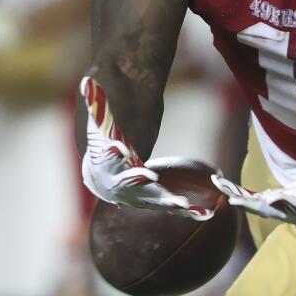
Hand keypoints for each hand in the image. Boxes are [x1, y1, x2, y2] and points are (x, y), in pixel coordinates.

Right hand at [79, 77, 211, 219]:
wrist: (102, 177)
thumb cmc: (104, 146)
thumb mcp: (101, 124)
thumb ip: (97, 104)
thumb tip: (88, 80)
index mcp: (107, 164)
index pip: (109, 157)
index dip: (115, 152)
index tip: (122, 148)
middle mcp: (121, 185)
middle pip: (130, 183)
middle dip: (139, 181)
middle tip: (151, 178)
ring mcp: (138, 196)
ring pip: (154, 200)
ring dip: (170, 202)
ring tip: (186, 204)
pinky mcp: (155, 202)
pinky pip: (171, 207)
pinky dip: (188, 211)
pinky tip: (207, 214)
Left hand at [213, 147, 295, 230]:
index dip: (292, 204)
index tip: (280, 198)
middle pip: (274, 211)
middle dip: (255, 206)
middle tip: (235, 200)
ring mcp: (284, 209)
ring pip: (258, 206)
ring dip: (240, 198)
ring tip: (222, 187)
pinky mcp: (275, 202)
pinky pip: (253, 199)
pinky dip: (238, 191)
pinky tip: (221, 182)